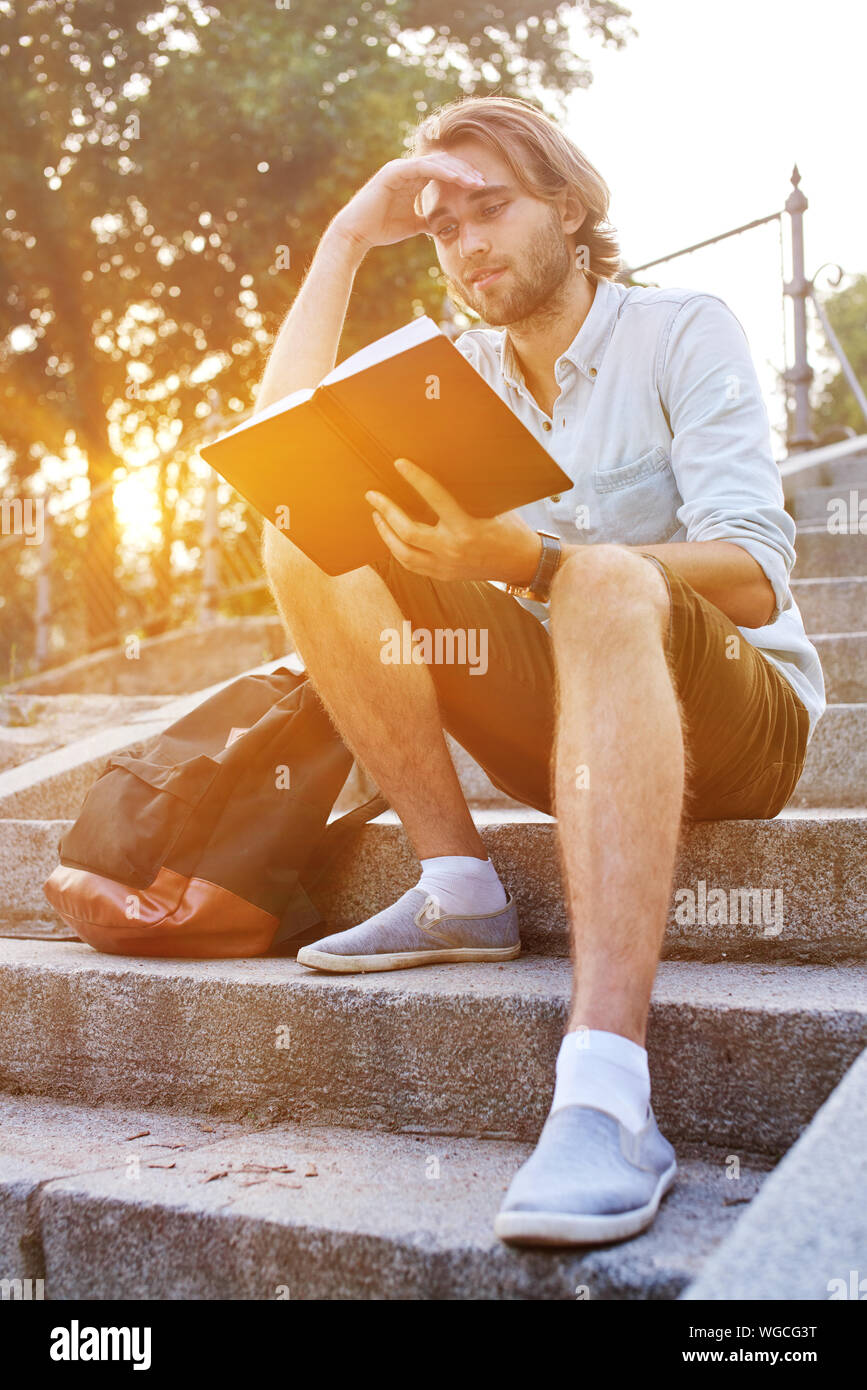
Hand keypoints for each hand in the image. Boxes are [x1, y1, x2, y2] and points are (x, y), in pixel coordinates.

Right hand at [329, 153, 487, 252]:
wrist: (358, 234)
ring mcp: (401, 167)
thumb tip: (445, 226)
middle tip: (483, 182)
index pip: (444, 172)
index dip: (463, 178)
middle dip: (465, 171)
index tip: (481, 188)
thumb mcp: (413, 225)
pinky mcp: (394, 171)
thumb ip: (428, 220)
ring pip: (436, 162)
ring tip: (475, 181)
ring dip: (457, 170)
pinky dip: (442, 171)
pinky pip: (423, 167)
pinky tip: (457, 178)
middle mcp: (409, 169)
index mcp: (414, 179)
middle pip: (444, 163)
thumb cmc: (382, 228)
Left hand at [366, 458, 542, 584]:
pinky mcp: (444, 576)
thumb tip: (443, 470)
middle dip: (386, 512)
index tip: (399, 464)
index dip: (415, 479)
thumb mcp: (493, 507)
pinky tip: (392, 537)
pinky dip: (398, 550)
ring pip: (404, 554)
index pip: (435, 498)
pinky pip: (412, 565)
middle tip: (372, 496)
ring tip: (377, 517)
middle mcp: (453, 550)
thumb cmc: (511, 529)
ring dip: (386, 534)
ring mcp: (446, 566)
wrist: (523, 563)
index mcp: (467, 528)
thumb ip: (467, 496)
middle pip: (408, 532)